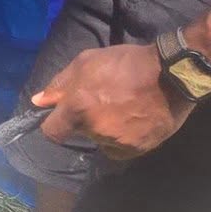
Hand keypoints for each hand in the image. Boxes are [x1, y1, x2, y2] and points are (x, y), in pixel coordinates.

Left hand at [33, 43, 189, 160]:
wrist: (171, 74)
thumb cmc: (126, 63)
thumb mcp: (87, 62)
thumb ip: (60, 84)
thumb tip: (39, 102)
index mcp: (78, 108)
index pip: (52, 132)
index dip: (55, 124)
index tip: (64, 116)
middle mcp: (95, 129)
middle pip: (80, 133)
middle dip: (85, 121)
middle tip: (103, 103)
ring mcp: (117, 142)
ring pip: (100, 141)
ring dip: (105, 130)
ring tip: (122, 110)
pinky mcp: (137, 149)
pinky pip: (119, 149)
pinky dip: (122, 139)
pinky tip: (133, 122)